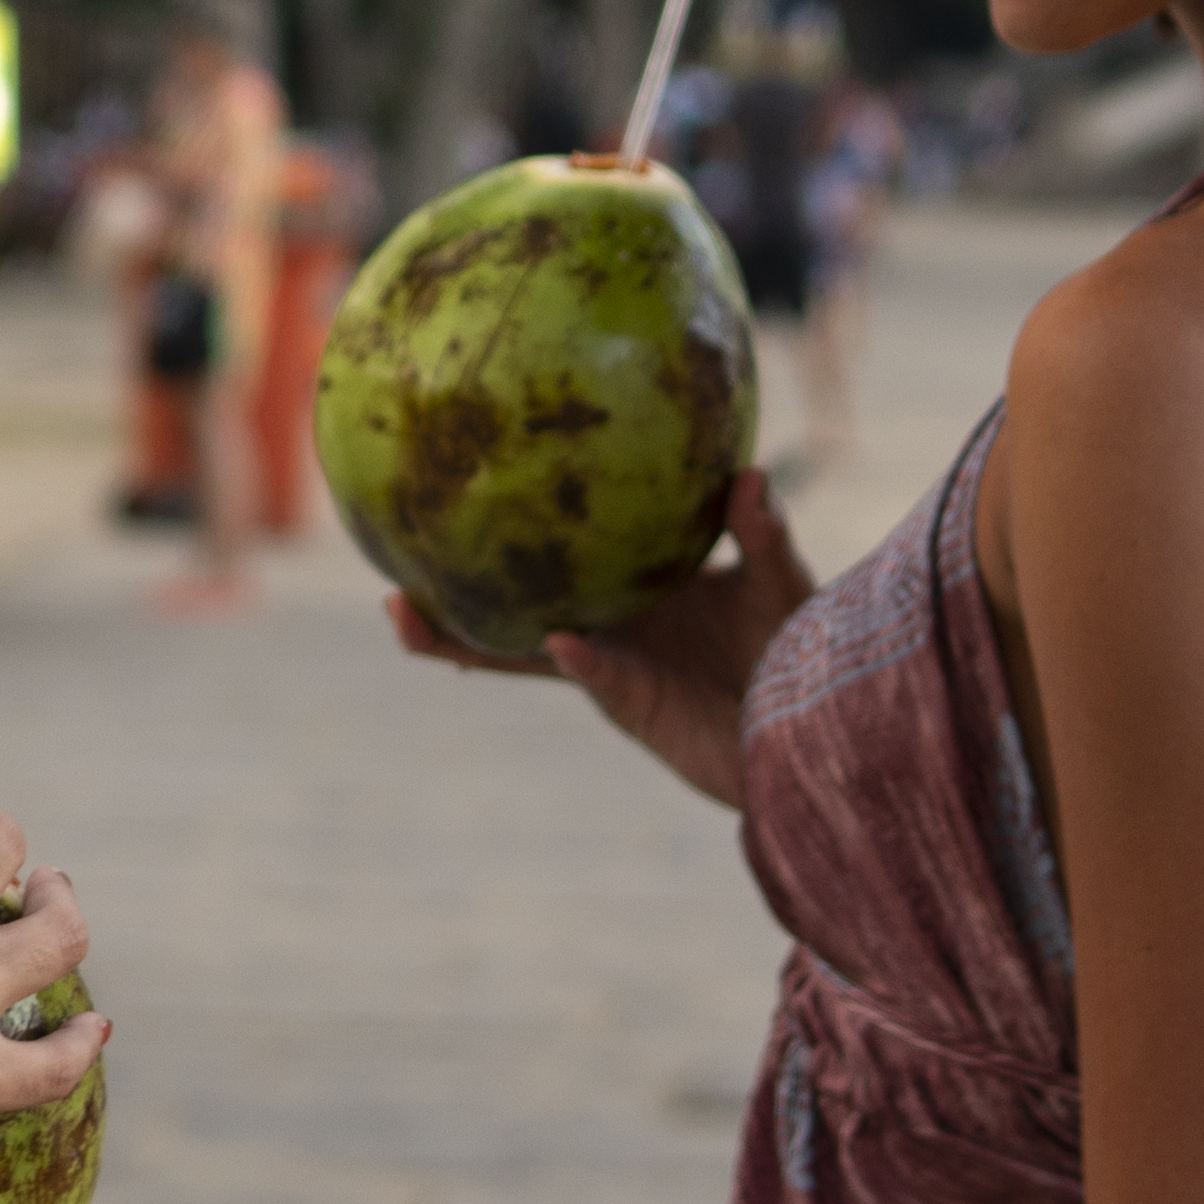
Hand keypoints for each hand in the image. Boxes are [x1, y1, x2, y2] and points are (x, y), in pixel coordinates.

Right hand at [381, 470, 812, 810]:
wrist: (820, 729)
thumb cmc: (800, 651)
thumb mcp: (780, 579)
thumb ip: (762, 532)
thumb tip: (749, 474)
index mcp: (629, 588)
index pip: (553, 563)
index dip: (503, 540)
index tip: (450, 500)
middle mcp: (605, 627)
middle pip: (507, 615)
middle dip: (445, 602)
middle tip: (384, 575)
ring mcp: (610, 669)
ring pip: (520, 655)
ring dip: (465, 641)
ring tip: (405, 618)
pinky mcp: (635, 705)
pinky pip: (598, 678)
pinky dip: (581, 660)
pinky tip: (560, 642)